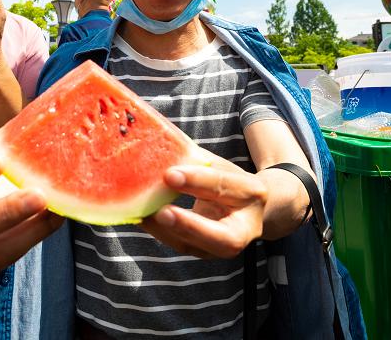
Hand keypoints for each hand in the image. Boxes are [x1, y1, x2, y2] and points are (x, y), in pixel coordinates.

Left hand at [142, 154, 266, 258]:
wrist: (246, 209)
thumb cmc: (227, 181)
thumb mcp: (218, 165)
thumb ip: (194, 158)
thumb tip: (159, 138)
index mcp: (250, 194)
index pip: (222, 186)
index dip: (196, 180)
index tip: (169, 174)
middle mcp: (244, 228)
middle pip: (220, 236)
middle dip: (189, 225)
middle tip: (161, 213)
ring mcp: (224, 247)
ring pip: (194, 245)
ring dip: (164, 230)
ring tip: (141, 213)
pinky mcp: (204, 252)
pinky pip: (179, 244)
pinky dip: (158, 231)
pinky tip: (140, 217)